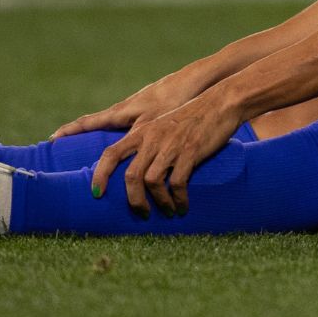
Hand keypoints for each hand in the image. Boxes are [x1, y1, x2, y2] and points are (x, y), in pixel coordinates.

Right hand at [50, 67, 202, 139]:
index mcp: (119, 112)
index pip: (86, 123)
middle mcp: (124, 109)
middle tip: (63, 150)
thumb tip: (112, 160)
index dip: (69, 132)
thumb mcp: (149, 124)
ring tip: (91, 154)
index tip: (51, 141)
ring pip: (111, 125)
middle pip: (95, 124)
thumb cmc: (172, 101)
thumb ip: (131, 141)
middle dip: (78, 136)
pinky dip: (119, 134)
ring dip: (99, 137)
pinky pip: (127, 125)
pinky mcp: (150, 108)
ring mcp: (136, 108)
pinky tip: (127, 144)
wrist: (195, 81)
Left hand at [90, 95, 240, 217]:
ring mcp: (171, 145)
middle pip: (131, 176)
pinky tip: (182, 206)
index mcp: (143, 132)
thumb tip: (142, 173)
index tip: (97, 193)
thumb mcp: (164, 126)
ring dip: (159, 202)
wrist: (220, 103)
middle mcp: (152, 138)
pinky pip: (177, 184)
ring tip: (167, 210)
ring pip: (152, 182)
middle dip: (134, 201)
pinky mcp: (190, 152)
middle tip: (142, 213)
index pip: (111, 153)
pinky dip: (178, 199)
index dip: (100, 175)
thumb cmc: (194, 117)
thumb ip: (150, 143)